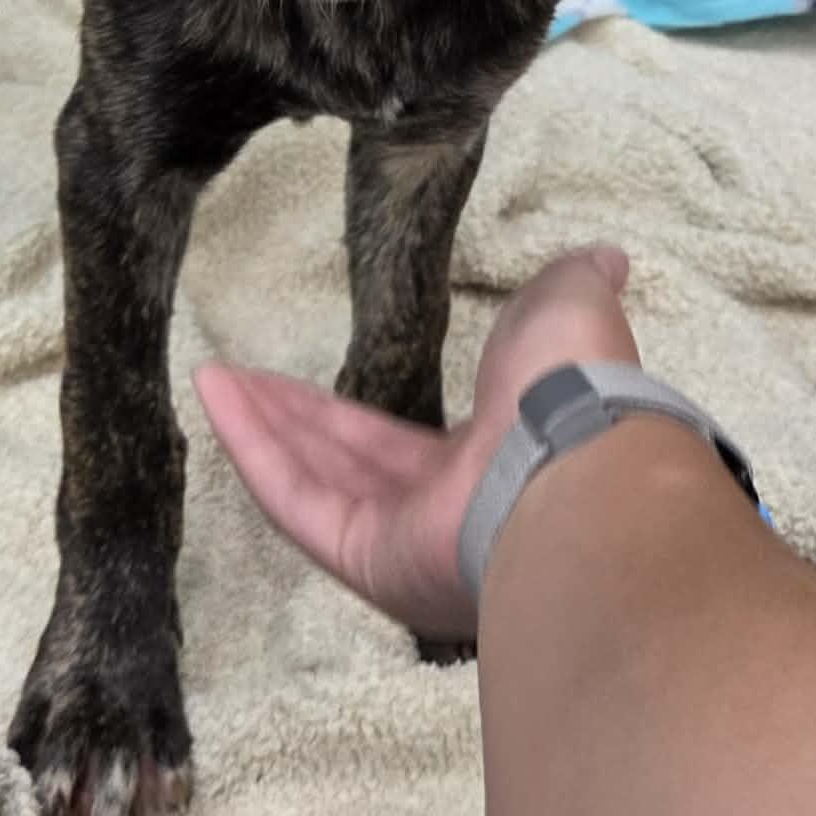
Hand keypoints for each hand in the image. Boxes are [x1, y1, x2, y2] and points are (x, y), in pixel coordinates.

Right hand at [194, 247, 639, 642]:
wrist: (573, 467)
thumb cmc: (571, 391)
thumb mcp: (568, 313)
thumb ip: (567, 288)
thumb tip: (605, 258)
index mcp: (484, 465)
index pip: (398, 444)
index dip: (346, 415)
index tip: (306, 381)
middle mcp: (438, 514)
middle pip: (342, 463)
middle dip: (288, 419)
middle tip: (237, 378)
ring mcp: (399, 542)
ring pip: (310, 478)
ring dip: (257, 425)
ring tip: (210, 377)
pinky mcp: (366, 557)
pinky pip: (296, 499)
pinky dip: (251, 447)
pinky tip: (215, 395)